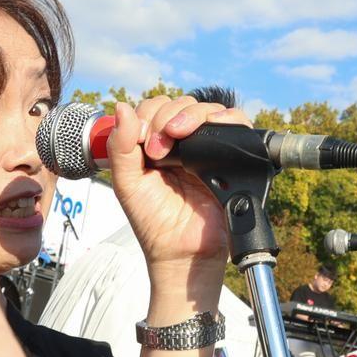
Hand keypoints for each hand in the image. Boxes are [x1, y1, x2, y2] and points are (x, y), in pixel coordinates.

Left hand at [104, 97, 251, 290]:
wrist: (183, 251)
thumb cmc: (154, 222)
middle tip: (157, 149)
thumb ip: (120, 146)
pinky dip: (225, 118)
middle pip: (179, 104)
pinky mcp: (232, 156)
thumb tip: (121, 107)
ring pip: (205, 108)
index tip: (143, 142)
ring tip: (176, 136)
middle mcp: (183, 143)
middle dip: (165, 117)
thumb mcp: (126, 183)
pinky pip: (237, 123)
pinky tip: (210, 130)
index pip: (154, 108)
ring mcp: (208, 148)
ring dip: (190, 115)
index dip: (148, 117)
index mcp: (156, 145)